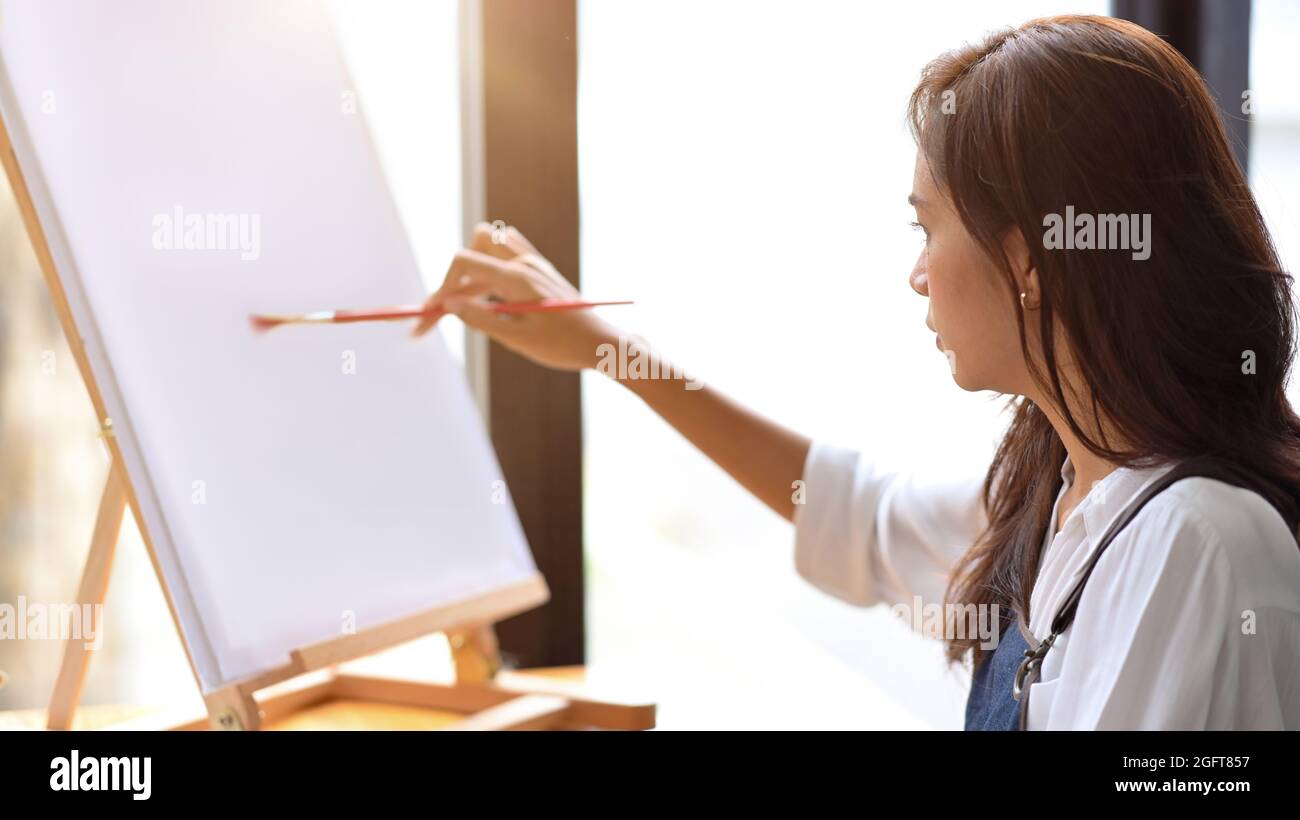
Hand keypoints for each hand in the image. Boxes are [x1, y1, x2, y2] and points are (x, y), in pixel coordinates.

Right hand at [413, 222, 620, 371]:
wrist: (599, 343)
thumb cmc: (563, 345)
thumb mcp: (518, 339)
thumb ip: (481, 318)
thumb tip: (447, 304)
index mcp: (517, 278)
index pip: (464, 264)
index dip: (441, 287)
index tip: (428, 315)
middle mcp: (523, 263)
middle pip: (470, 257)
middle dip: (449, 286)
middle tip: (433, 320)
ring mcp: (532, 262)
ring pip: (485, 249)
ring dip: (468, 275)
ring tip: (462, 308)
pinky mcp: (538, 268)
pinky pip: (505, 250)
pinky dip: (487, 266)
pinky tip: (480, 288)